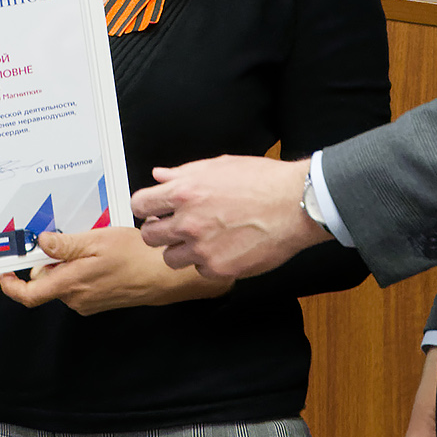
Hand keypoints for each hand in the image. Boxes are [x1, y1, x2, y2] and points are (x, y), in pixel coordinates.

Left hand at [0, 226, 233, 314]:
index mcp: (69, 284)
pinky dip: (80, 270)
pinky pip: (77, 285)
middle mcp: (74, 298)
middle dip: (47, 262)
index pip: (28, 295)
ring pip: (62, 282)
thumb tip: (40, 243)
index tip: (4, 270)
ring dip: (67, 264)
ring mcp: (86, 302)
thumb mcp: (97, 240)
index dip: (10, 285)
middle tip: (63, 239)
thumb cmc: (135, 256)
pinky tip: (99, 257)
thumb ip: (65, 245)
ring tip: (90, 245)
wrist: (162, 276)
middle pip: (45, 282)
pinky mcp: (97, 301)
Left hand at [131, 155, 329, 278]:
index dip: (145, 208)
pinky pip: (200, 271)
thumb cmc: (264, 182)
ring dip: (182, 251)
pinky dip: (208, 263)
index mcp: (185, 192)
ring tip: (202, 240)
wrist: (296, 205)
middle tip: (174, 228)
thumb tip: (160, 176)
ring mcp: (202, 249)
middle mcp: (189, 222)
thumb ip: (184, 173)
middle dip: (159, 232)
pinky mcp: (219, 268)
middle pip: (149, 236)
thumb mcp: (220, 166)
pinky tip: (224, 248)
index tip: (152, 211)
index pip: (140, 204)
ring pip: (170, 259)